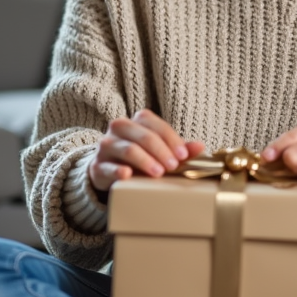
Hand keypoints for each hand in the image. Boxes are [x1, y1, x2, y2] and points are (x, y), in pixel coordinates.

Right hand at [89, 109, 205, 193]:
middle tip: (173, 167)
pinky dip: (118, 170)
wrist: (108, 170)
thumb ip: (178, 149)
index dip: (171, 140)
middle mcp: (119, 128)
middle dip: (161, 151)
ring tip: (158, 173)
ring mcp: (106, 146)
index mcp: (136, 121)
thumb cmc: (139, 158)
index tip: (183, 156)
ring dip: (146, 161)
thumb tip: (200, 146)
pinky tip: (128, 175)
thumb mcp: (159, 152)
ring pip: (128, 149)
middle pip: (143, 136)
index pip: (155, 124)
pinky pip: (108, 167)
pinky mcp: (97, 166)